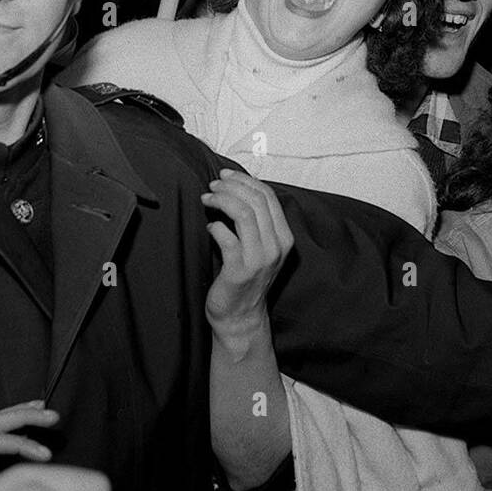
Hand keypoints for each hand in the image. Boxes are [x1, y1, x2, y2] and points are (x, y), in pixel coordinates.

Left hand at [203, 170, 293, 342]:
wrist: (240, 315)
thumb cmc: (245, 277)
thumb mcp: (260, 246)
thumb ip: (256, 221)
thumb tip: (236, 186)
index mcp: (284, 237)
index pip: (268, 196)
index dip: (245, 180)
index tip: (226, 175)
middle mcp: (276, 247)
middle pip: (255, 201)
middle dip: (231, 186)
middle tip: (213, 184)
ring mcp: (259, 259)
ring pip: (243, 213)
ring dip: (221, 199)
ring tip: (207, 198)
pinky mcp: (239, 270)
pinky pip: (226, 237)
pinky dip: (215, 226)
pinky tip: (209, 227)